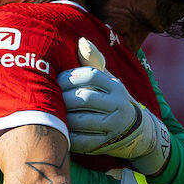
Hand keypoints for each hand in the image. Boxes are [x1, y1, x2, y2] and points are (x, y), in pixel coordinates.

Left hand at [58, 38, 171, 175]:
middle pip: (84, 98)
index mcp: (115, 85)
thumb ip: (92, 62)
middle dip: (63, 98)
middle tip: (49, 99)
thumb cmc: (108, 98)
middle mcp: (118, 104)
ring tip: (51, 114)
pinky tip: (61, 132)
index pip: (90, 75)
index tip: (56, 81)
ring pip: (81, 121)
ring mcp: (114, 125)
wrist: (133, 129)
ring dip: (63, 118)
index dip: (69, 77)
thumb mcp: (105, 79)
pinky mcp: (107, 143)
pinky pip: (83, 141)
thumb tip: (81, 41)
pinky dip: (69, 137)